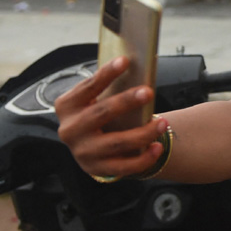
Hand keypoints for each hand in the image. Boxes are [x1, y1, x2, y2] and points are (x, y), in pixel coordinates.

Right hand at [55, 56, 165, 178]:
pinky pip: (122, 166)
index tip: (125, 60)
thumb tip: (137, 67)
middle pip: (101, 113)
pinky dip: (143, 159)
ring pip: (115, 143)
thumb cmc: (98, 114)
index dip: (106, 74)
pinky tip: (158, 148)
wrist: (91, 148)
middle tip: (148, 92)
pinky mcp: (97, 169)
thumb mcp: (95, 99)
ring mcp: (83, 152)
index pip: (88, 87)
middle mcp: (70, 130)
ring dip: (142, 133)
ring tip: (163, 123)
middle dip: (126, 102)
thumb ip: (110, 87)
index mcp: (67, 106)